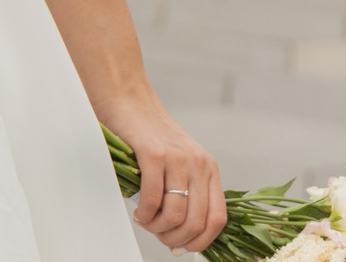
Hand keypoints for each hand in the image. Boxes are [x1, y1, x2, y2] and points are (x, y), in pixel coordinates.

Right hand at [98, 91, 223, 253]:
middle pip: (196, 222)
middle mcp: (198, 163)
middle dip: (175, 239)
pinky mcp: (154, 153)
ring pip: (176, 215)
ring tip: (145, 221)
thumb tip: (180, 236)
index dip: (201, 241)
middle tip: (158, 235)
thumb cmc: (148, 135)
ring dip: (157, 228)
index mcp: (208, 168)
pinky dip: (145, 214)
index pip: (218, 219)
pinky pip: (154, 199)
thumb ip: (184, 192)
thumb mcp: (177, 162)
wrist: (127, 98)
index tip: (182, 246)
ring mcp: (178, 158)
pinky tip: (138, 211)